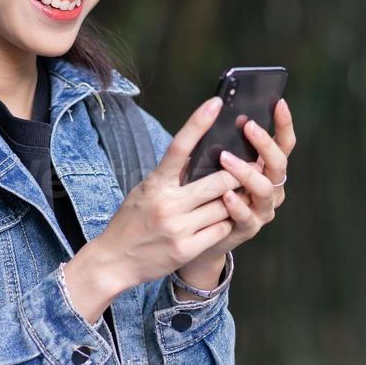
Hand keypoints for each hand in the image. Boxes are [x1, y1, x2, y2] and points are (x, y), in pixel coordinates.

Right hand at [63, 96, 242, 320]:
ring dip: (232, 202)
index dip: (198, 123)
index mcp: (155, 183)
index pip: (178, 146)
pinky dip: (225, 223)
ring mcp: (177, 228)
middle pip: (216, 181)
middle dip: (237, 175)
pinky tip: (220, 222)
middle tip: (251, 167)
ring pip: (223, 207)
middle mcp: (166, 204)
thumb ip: (171, 176)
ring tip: (234, 198)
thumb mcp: (146, 191)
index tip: (216, 103)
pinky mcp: (186, 249)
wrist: (113, 261)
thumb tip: (200, 154)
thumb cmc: (132, 221)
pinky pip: (220, 229)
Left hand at [183, 97, 293, 272]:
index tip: (279, 102)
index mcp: (268, 168)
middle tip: (248, 126)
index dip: (284, 124)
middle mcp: (272, 187)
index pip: (284, 143)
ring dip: (246, 171)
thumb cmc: (210, 190)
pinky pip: (247, 216)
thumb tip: (217, 110)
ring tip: (225, 158)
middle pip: (279, 164)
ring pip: (264, 189)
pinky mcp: (248, 228)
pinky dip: (237, 205)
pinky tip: (226, 194)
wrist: (201, 233)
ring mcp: (262, 209)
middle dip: (265, 143)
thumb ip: (224, 144)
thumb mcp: (218, 164)